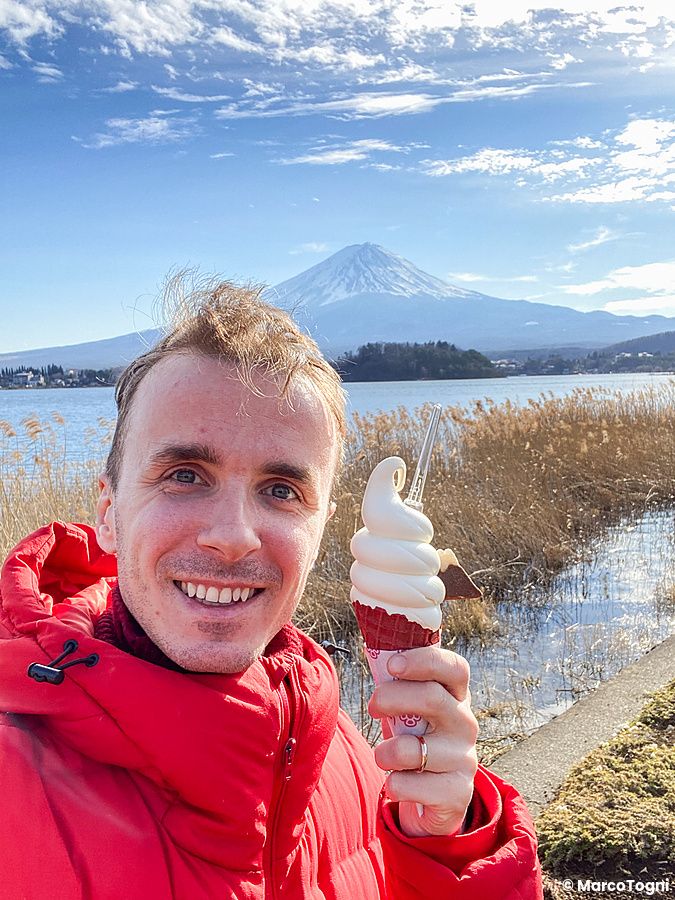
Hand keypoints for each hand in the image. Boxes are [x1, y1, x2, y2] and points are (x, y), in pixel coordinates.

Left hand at [368, 646, 478, 837]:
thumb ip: (399, 684)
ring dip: (385, 752)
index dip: (424, 661)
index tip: (392, 665)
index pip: (455, 668)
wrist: (437, 796)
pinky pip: (409, 785)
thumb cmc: (417, 738)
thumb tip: (372, 650)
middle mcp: (466, 723)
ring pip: (412, 749)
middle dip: (391, 698)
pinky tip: (398, 783)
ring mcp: (464, 758)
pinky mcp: (456, 792)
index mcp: (456, 696)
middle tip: (372, 706)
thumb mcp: (412, 709)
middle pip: (432, 698)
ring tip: (383, 756)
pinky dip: (393, 785)